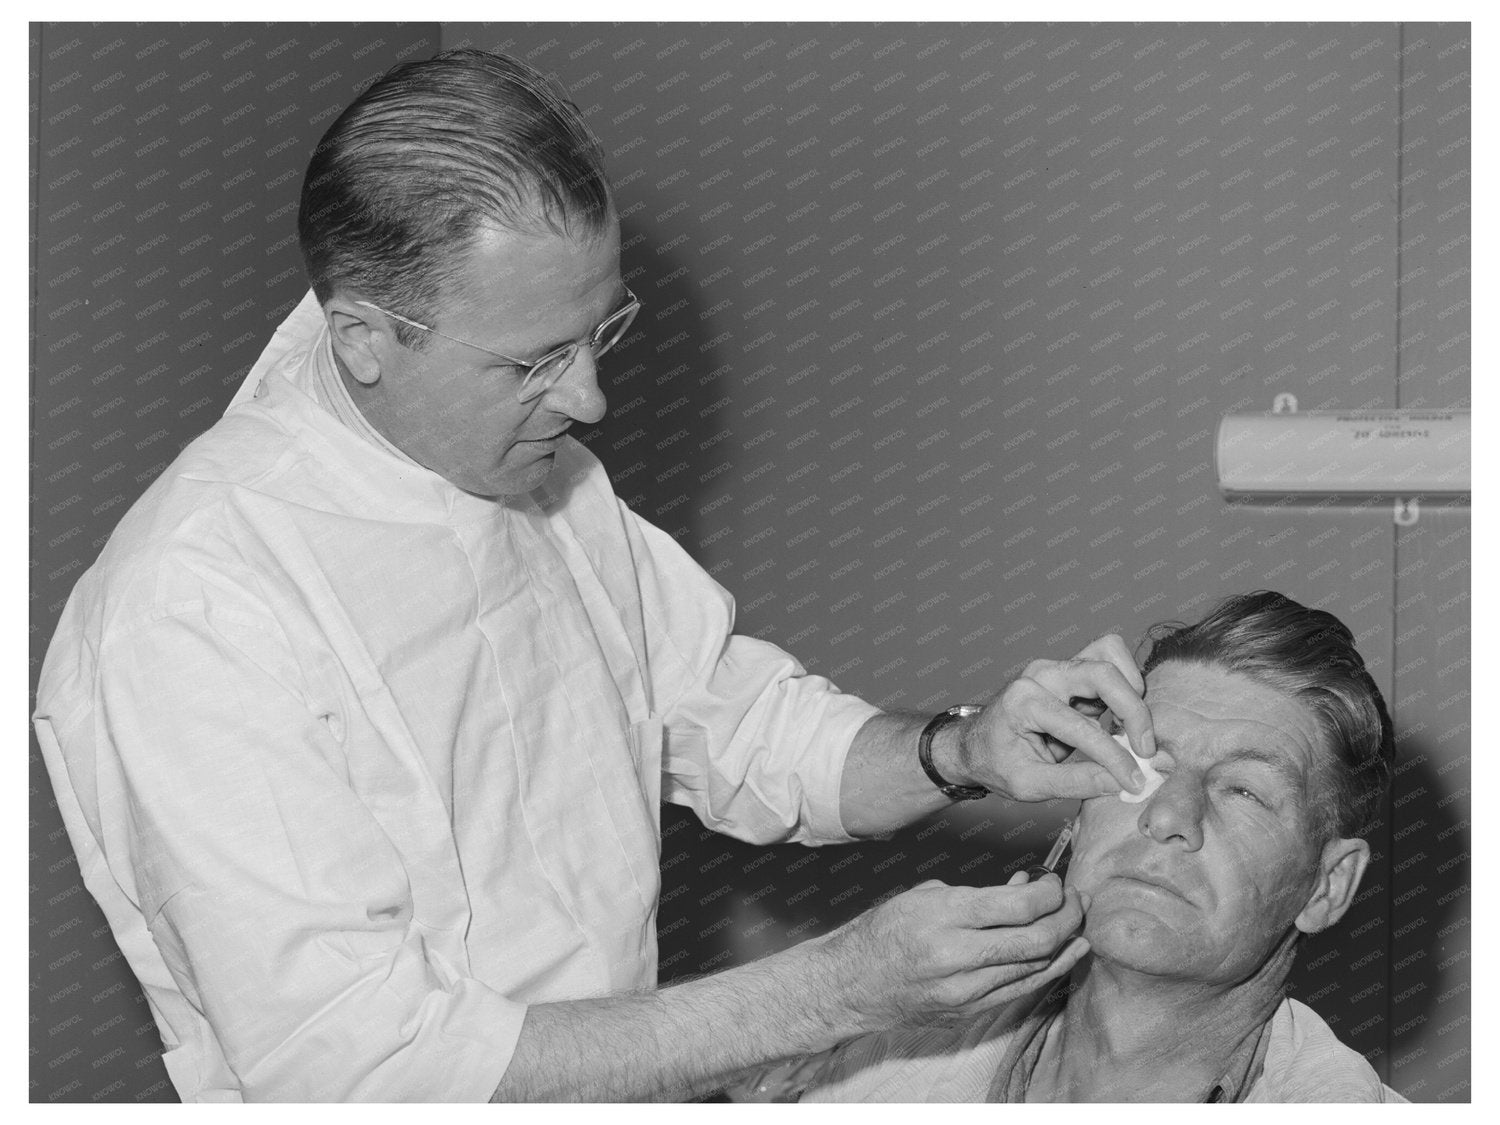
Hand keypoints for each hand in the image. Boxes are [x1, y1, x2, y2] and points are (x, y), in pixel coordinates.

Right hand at [808, 874, 1089, 1033]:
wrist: (852, 984)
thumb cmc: (884, 931)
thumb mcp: (924, 896)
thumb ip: (977, 895)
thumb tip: (1025, 889)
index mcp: (942, 917)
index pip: (1019, 907)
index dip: (1051, 893)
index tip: (1056, 882)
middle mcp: (956, 955)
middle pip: (1036, 939)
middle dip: (1067, 916)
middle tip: (1075, 900)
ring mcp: (964, 990)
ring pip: (1035, 967)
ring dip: (1064, 941)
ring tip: (1075, 920)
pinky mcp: (969, 1012)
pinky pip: (1022, 990)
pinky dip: (1051, 969)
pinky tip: (1068, 952)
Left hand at [944, 633, 1155, 800]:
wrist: (976, 745)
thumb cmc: (996, 763)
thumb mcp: (1028, 785)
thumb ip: (1076, 782)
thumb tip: (1123, 782)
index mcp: (1022, 701)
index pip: (1081, 727)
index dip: (1114, 757)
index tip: (1135, 780)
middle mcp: (1040, 674)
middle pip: (1102, 673)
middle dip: (1133, 710)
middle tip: (1145, 749)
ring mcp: (1056, 667)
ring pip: (1108, 655)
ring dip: (1130, 690)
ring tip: (1131, 730)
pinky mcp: (1070, 670)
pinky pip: (1108, 661)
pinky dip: (1124, 685)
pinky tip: (1121, 720)